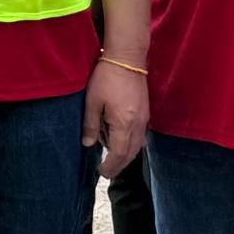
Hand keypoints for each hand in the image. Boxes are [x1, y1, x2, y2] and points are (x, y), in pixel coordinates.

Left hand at [85, 57, 148, 176]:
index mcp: (124, 124)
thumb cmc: (107, 78)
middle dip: (120, 165)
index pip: (119, 154)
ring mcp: (144, 119)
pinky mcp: (145, 113)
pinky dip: (132, 144)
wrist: (127, 60)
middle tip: (108, 173)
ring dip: (126, 156)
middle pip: (131, 153)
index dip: (111, 166)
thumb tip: (88, 144)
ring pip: (138, 146)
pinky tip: (122, 142)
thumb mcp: (92, 102)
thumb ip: (91, 125)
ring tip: (113, 161)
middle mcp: (138, 125)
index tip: (102, 173)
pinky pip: (140, 136)